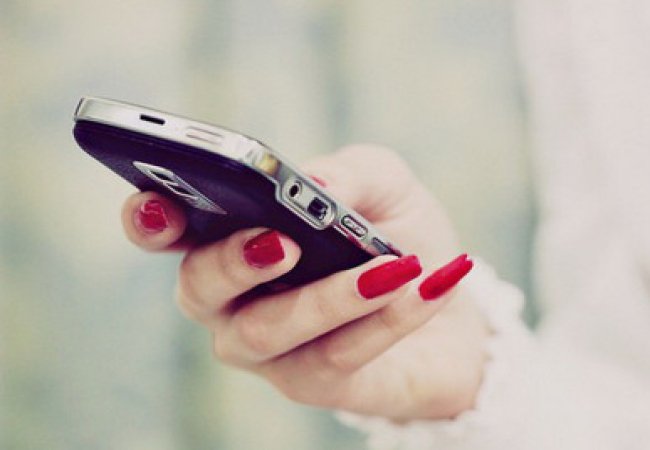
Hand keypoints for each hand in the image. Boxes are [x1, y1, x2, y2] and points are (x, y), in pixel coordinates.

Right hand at [121, 145, 488, 420]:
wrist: (447, 297)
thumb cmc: (397, 234)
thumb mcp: (382, 186)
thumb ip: (347, 173)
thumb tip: (313, 183)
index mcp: (234, 237)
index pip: (168, 231)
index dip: (150, 219)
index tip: (160, 202)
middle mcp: (234, 298)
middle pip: (199, 288)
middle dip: (232, 262)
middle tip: (282, 242)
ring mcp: (268, 347)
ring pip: (266, 330)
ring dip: (326, 297)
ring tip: (388, 266)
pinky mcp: (313, 382)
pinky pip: (334, 355)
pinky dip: (383, 319)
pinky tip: (423, 286)